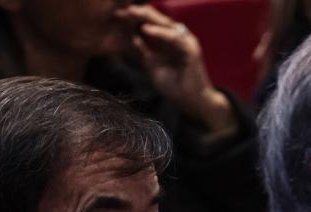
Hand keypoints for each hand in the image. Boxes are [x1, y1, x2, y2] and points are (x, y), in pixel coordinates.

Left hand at [115, 4, 235, 134]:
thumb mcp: (153, 66)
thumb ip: (144, 52)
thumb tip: (133, 38)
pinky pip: (173, 38)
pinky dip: (159, 33)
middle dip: (139, 13)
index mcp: (170, 40)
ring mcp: (186, 42)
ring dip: (147, 18)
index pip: (152, 23)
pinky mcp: (191, 50)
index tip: (117, 16)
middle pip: (157, 20)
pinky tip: (145, 29)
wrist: (192, 102)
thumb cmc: (176, 87)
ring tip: (131, 13)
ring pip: (165, 25)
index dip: (135, 18)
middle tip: (122, 9)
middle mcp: (179, 38)